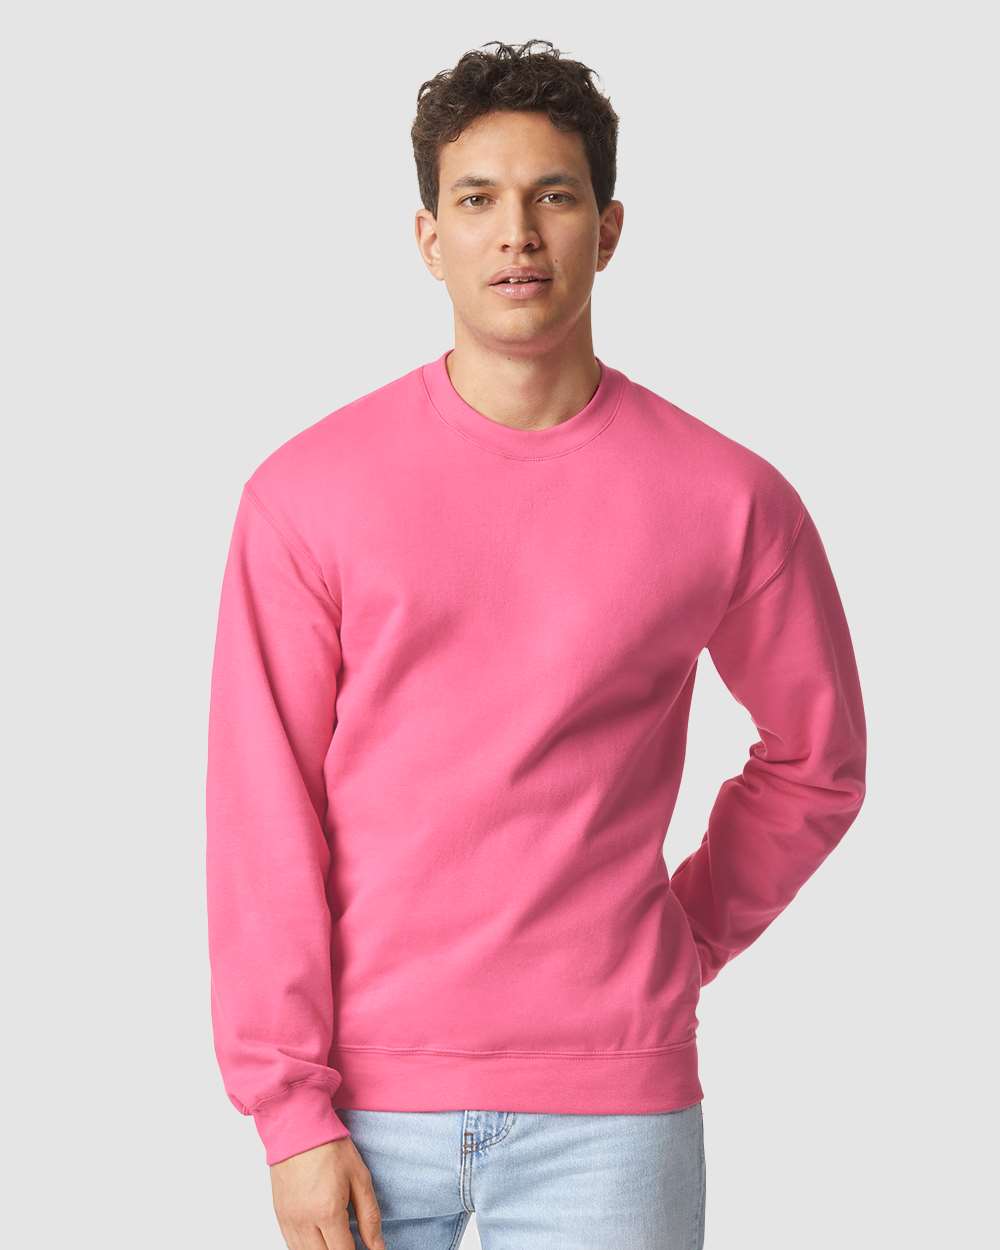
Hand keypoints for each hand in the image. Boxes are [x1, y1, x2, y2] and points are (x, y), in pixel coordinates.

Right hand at [270, 1136, 385, 1249]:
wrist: (297, 1126)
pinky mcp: (280, 1216)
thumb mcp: (359, 1177)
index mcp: (327, 1212)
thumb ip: (369, 1217)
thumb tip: (378, 1248)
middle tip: (352, 1243)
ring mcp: (289, 1221)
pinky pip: (292, 1245)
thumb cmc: (329, 1147)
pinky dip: (307, 1248)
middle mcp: (304, 1222)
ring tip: (338, 1240)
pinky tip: (320, 1240)